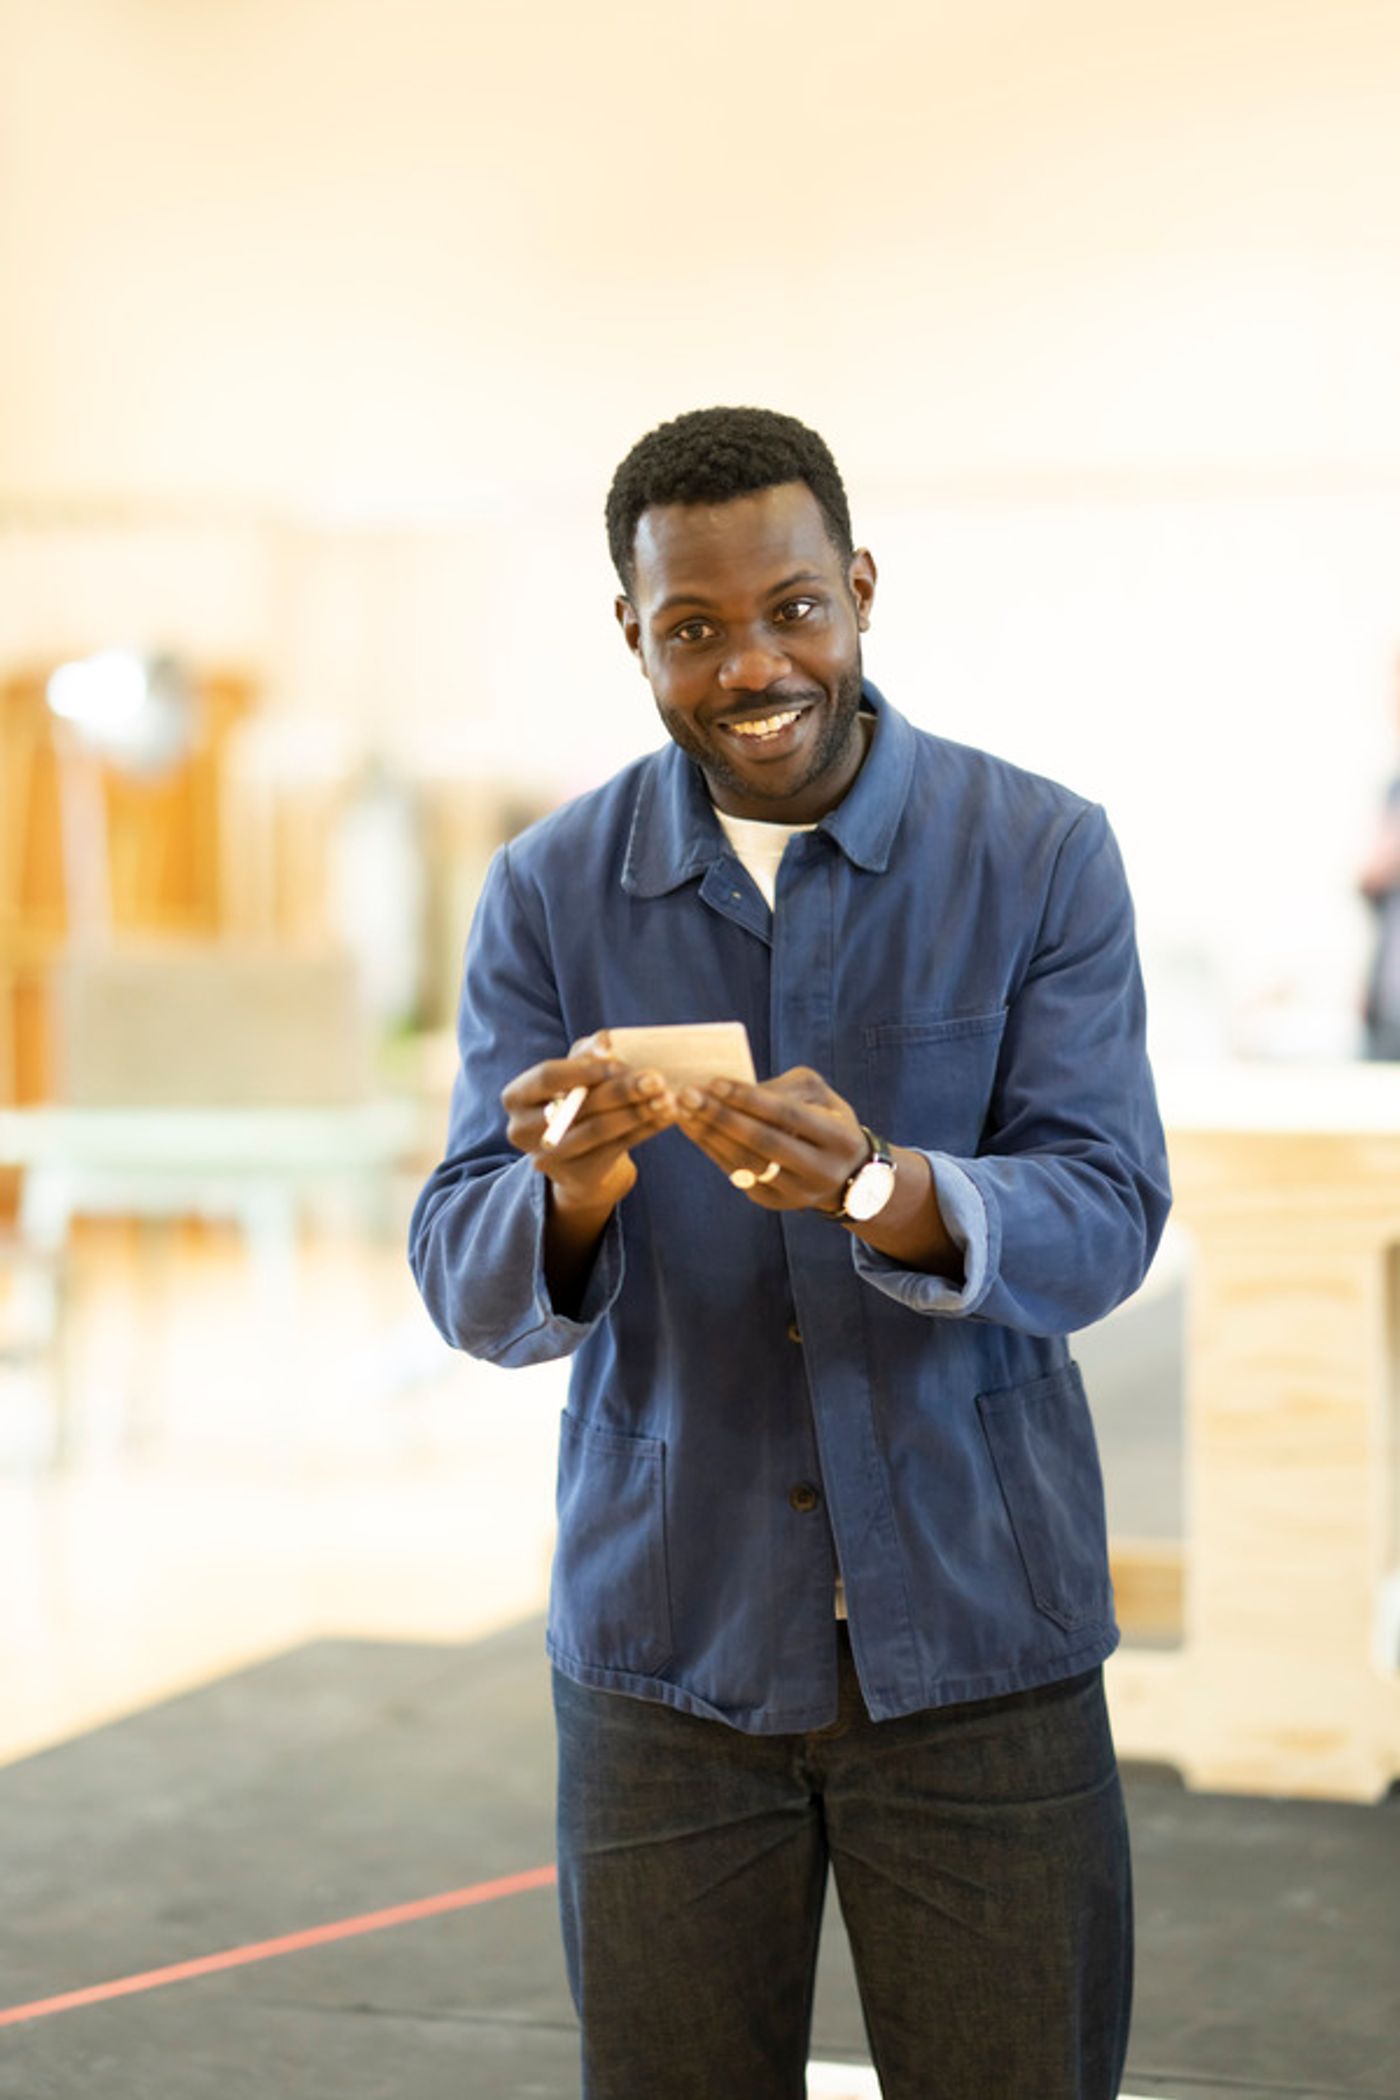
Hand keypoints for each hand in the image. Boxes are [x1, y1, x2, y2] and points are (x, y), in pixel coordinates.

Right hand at [501, 1033, 675, 1216]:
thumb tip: (606, 1044)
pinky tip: (665, 1116)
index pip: (547, 1077)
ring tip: (667, 1098)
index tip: (618, 1062)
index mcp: (516, 1097)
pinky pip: (617, 1148)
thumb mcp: (576, 1070)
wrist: (581, 1155)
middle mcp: (523, 1130)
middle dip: (621, 1090)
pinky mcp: (578, 1175)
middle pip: (577, 1106)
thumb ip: (588, 1052)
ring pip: (598, 1130)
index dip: (583, 1069)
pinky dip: (645, 1129)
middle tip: (656, 1079)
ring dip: (638, 1112)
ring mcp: (549, 1158)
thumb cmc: (577, 1098)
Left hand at [673, 1065, 867, 1212]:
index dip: (750, 1099)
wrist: (844, 1173)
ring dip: (710, 1136)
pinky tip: (693, 1129)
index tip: (715, 1081)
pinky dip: (712, 1150)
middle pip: (763, 1143)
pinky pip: (737, 1174)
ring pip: (746, 1163)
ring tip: (683, 1111)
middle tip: (687, 1096)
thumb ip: (784, 1088)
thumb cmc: (826, 1119)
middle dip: (721, 1117)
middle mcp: (821, 1171)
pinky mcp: (774, 1203)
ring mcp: (797, 1193)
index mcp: (840, 1139)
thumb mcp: (819, 1096)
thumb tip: (735, 1090)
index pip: (788, 1116)